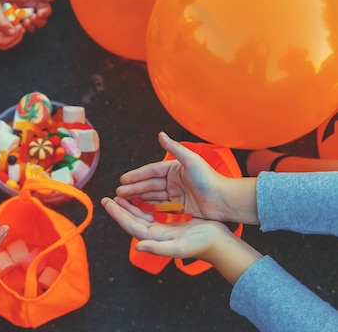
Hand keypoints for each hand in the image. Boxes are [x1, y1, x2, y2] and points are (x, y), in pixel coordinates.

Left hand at [0, 0, 55, 32]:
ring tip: (24, 22)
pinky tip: (16, 24)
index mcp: (37, 1)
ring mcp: (23, 16)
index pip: (46, 11)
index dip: (44, 14)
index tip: (38, 14)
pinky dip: (20, 29)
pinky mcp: (15, 21)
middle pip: (41, 22)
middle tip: (30, 18)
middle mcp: (32, 10)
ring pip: (32, 27)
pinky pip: (20, 29)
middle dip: (37, 22)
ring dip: (30, 26)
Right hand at [0, 0, 24, 49]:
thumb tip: (11, 33)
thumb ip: (1, 22)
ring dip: (14, 36)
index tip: (20, 27)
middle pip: (3, 44)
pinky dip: (11, 31)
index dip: (12, 37)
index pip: (2, 42)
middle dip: (15, 39)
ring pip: (4, 40)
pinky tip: (16, 23)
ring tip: (21, 26)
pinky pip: (3, 33)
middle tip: (22, 28)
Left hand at [102, 196, 230, 258]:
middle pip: (132, 220)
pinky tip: (139, 199)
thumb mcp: (180, 247)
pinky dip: (143, 206)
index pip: (130, 225)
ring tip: (119, 196)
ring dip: (129, 206)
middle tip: (107, 198)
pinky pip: (151, 213)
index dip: (118, 214)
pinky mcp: (170, 224)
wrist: (219, 243)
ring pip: (140, 216)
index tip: (107, 202)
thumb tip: (139, 246)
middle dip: (119, 209)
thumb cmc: (201, 245)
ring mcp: (162, 230)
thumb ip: (158, 248)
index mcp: (155, 238)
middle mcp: (155, 234)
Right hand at [114, 132, 259, 223]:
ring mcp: (176, 193)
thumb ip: (175, 148)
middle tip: (119, 192)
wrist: (224, 200)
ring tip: (124, 201)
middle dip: (133, 188)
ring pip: (153, 195)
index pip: (151, 171)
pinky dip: (149, 206)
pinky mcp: (180, 206)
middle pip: (149, 184)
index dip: (136, 175)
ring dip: (139, 197)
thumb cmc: (209, 179)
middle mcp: (174, 180)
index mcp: (175, 168)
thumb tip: (160, 134)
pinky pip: (161, 206)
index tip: (122, 179)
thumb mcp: (191, 160)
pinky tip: (138, 209)